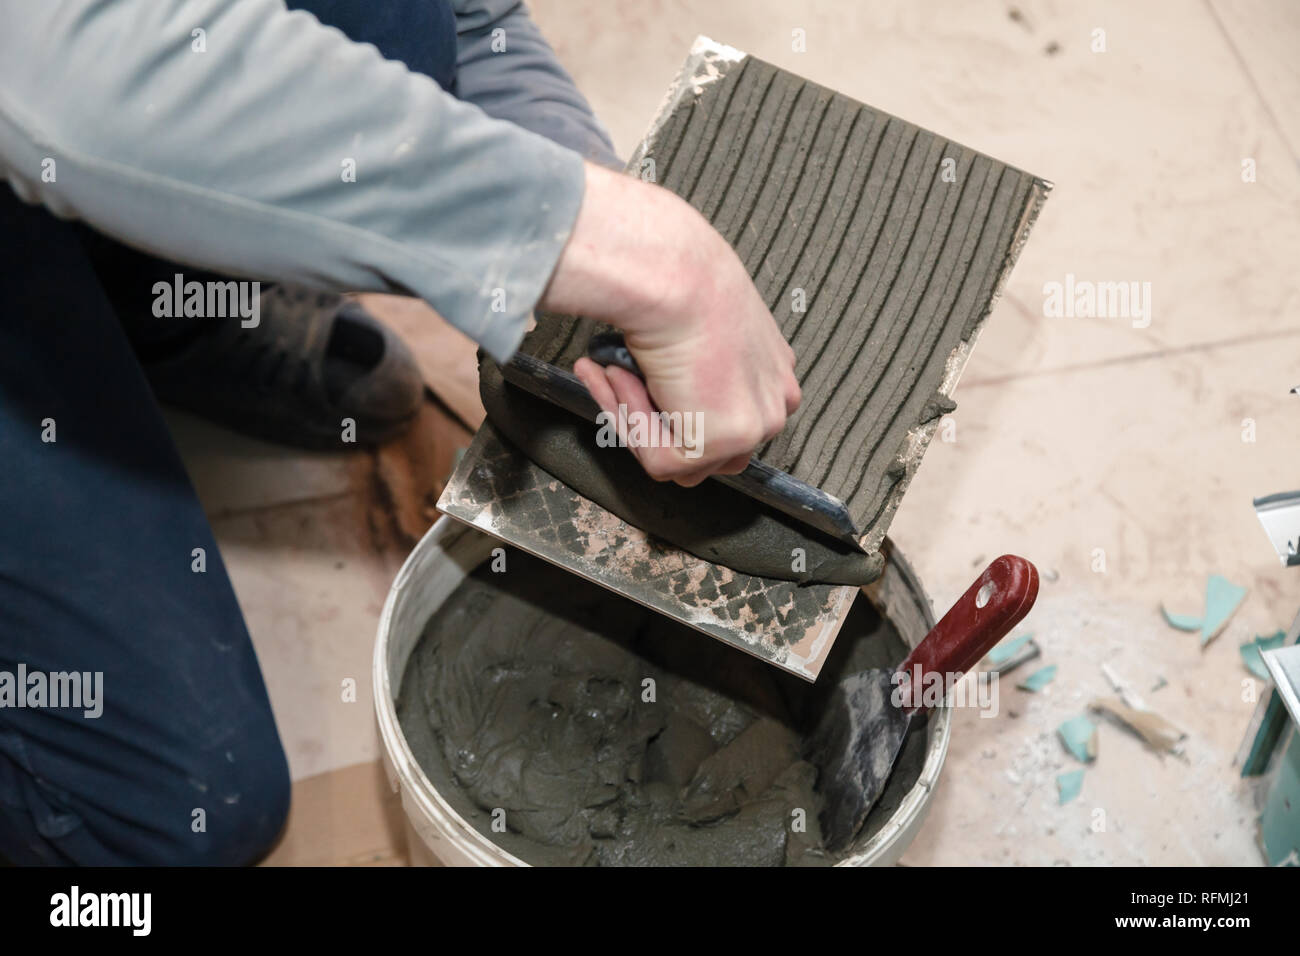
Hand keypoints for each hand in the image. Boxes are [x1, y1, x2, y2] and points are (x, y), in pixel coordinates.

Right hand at [540, 162, 800, 484]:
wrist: (673, 272)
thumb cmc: (680, 279)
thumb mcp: (698, 324)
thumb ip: (692, 366)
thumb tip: (654, 384)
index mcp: (774, 374)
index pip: (725, 421)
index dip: (669, 409)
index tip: (628, 379)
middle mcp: (774, 404)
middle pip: (706, 450)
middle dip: (650, 421)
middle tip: (611, 379)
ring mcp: (754, 426)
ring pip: (680, 459)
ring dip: (634, 418)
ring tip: (611, 371)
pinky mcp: (723, 441)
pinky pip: (660, 461)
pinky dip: (629, 421)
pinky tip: (622, 377)